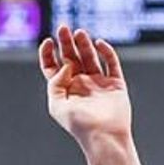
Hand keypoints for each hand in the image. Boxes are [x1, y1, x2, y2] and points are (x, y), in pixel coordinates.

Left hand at [40, 25, 132, 148]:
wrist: (104, 136)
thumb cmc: (80, 125)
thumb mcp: (57, 105)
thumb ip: (56, 82)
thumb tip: (66, 64)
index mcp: (65, 90)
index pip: (53, 66)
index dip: (48, 53)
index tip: (48, 42)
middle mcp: (81, 84)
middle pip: (71, 57)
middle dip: (66, 42)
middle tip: (63, 28)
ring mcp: (99, 83)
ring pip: (90, 57)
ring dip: (84, 44)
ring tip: (79, 32)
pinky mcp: (115, 84)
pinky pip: (111, 63)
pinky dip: (107, 51)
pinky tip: (99, 43)